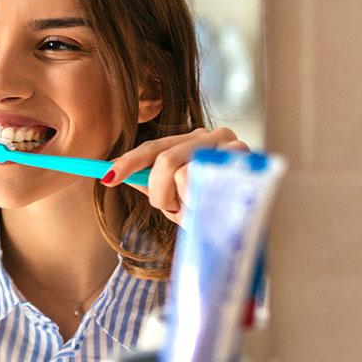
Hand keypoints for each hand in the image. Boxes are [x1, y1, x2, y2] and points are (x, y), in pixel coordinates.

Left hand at [103, 127, 247, 225]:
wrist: (255, 225)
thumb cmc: (216, 210)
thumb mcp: (181, 197)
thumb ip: (154, 184)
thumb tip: (111, 174)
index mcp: (192, 140)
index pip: (154, 147)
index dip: (128, 162)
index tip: (106, 177)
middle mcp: (211, 136)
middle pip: (166, 159)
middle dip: (159, 191)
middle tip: (169, 208)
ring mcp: (232, 146)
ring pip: (186, 173)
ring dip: (185, 201)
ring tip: (201, 209)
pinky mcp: (247, 161)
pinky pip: (209, 183)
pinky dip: (203, 202)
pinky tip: (215, 206)